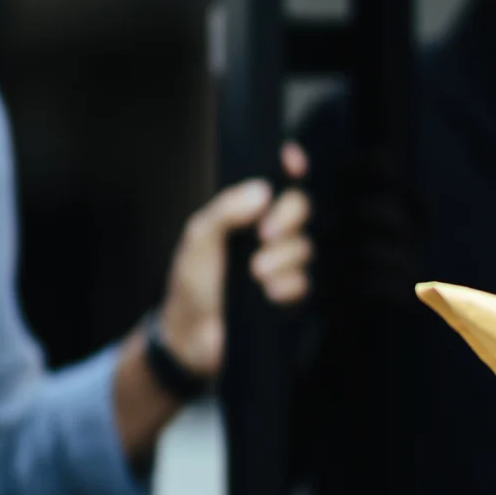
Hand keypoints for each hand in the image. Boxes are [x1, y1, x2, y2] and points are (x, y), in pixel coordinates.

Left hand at [158, 143, 311, 378]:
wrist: (190, 333)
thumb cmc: (193, 281)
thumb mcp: (199, 237)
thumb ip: (226, 210)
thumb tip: (262, 190)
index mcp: (248, 212)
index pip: (279, 180)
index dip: (292, 165)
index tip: (292, 161)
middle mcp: (270, 233)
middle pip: (300, 207)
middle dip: (288, 216)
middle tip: (264, 234)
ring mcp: (283, 264)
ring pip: (305, 247)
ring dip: (281, 258)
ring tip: (255, 273)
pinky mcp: (289, 297)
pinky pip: (304, 282)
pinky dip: (287, 285)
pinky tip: (267, 294)